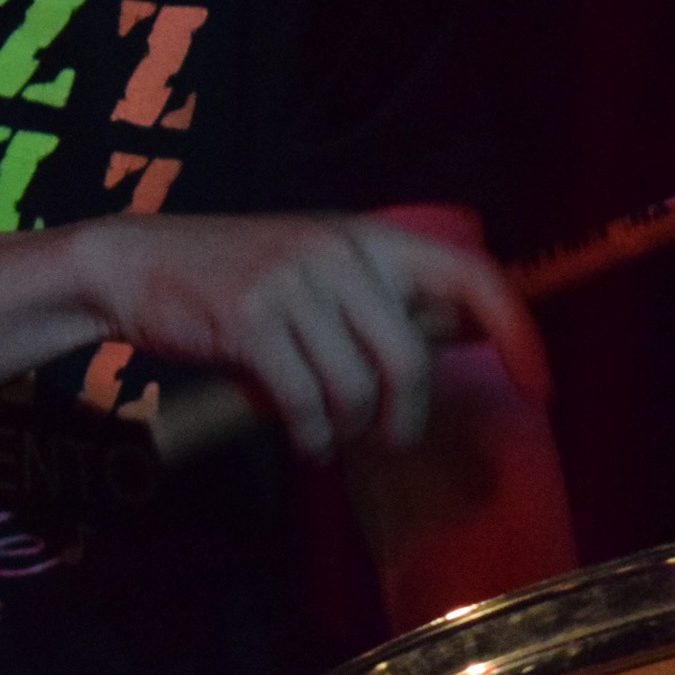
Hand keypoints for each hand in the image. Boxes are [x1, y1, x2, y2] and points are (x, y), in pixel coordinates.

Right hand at [64, 213, 547, 458]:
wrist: (135, 266)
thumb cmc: (235, 281)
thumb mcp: (316, 272)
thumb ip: (378, 301)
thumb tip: (460, 342)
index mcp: (368, 236)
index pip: (472, 274)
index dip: (518, 332)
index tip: (540, 385)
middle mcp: (339, 250)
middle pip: (410, 356)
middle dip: (404, 416)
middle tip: (387, 438)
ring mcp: (294, 282)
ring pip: (356, 387)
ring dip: (347, 429)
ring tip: (327, 432)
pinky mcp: (251, 319)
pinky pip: (306, 403)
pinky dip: (312, 436)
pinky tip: (303, 435)